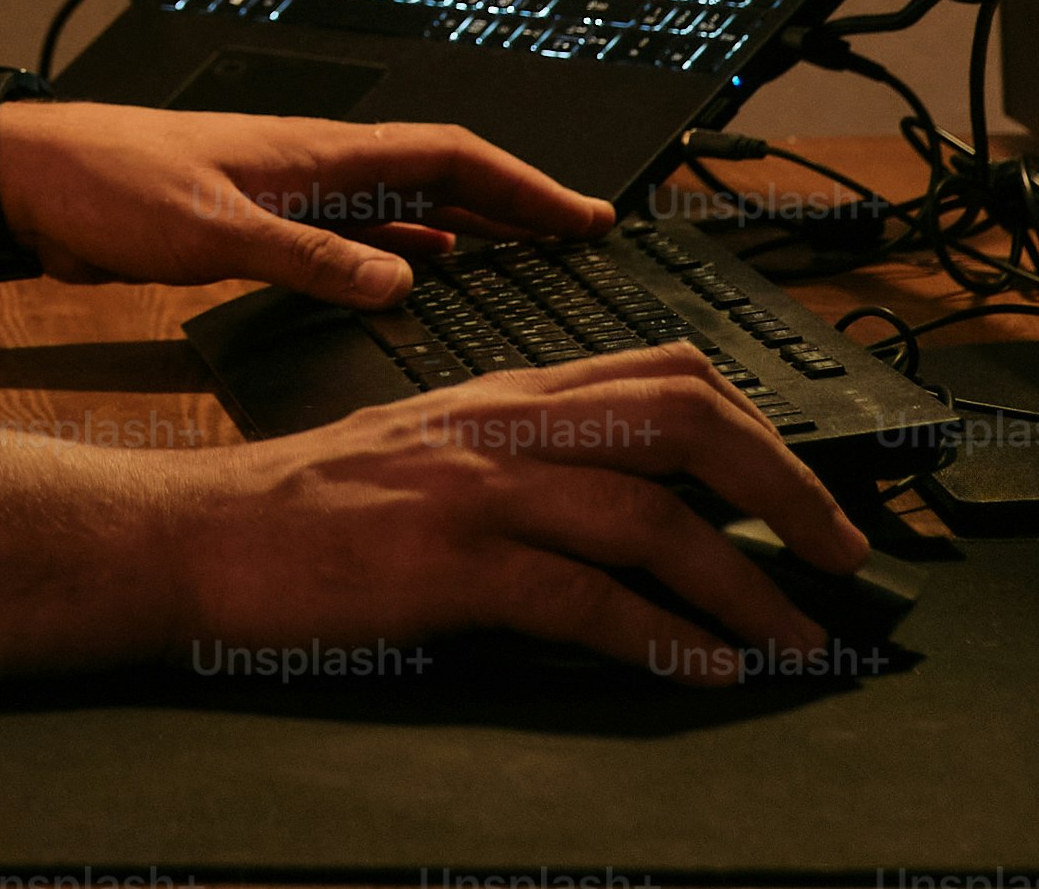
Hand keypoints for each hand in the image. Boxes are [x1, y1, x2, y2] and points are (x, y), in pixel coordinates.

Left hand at [0, 106, 603, 308]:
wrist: (28, 181)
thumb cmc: (106, 185)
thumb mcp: (214, 232)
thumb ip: (308, 260)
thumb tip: (401, 285)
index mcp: (317, 155)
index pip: (449, 156)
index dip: (524, 185)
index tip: (584, 216)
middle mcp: (314, 167)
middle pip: (441, 178)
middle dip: (516, 205)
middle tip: (581, 239)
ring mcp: (289, 193)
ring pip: (403, 206)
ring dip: (468, 229)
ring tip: (526, 260)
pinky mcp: (258, 224)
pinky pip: (357, 234)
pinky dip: (403, 254)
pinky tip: (419, 279)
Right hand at [168, 347, 872, 685]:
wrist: (193, 536)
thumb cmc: (300, 510)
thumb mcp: (424, 454)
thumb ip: (519, 460)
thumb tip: (628, 511)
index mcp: (502, 392)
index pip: (664, 370)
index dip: (761, 425)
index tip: (812, 490)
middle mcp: (501, 425)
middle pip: (686, 419)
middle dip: (787, 487)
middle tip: (845, 555)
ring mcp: (475, 491)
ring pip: (652, 516)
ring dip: (748, 584)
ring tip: (800, 639)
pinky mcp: (447, 565)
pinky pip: (586, 599)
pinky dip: (663, 639)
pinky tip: (707, 669)